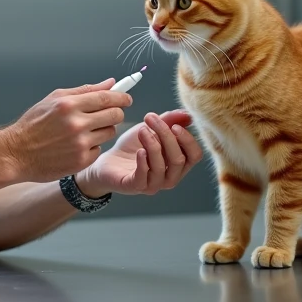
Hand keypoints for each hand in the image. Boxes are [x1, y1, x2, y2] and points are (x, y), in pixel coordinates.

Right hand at [4, 79, 131, 183]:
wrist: (16, 153)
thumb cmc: (33, 124)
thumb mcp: (54, 99)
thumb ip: (84, 91)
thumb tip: (110, 83)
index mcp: (69, 105)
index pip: (107, 98)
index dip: (121, 97)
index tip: (126, 98)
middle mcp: (76, 124)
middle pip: (115, 115)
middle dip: (115, 113)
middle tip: (108, 114)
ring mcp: (80, 144)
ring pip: (109, 133)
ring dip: (102, 130)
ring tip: (85, 130)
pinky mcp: (81, 161)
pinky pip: (98, 149)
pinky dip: (91, 146)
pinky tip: (76, 145)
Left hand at [77, 110, 201, 196]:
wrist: (107, 160)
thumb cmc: (132, 147)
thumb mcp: (151, 129)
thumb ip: (169, 121)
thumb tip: (187, 115)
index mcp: (177, 164)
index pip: (194, 156)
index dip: (188, 140)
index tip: (175, 125)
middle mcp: (169, 177)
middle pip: (178, 160)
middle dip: (167, 136)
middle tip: (151, 119)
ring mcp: (152, 184)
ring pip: (161, 167)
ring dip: (153, 145)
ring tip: (142, 130)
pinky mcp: (134, 187)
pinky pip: (143, 178)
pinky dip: (143, 162)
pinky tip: (139, 150)